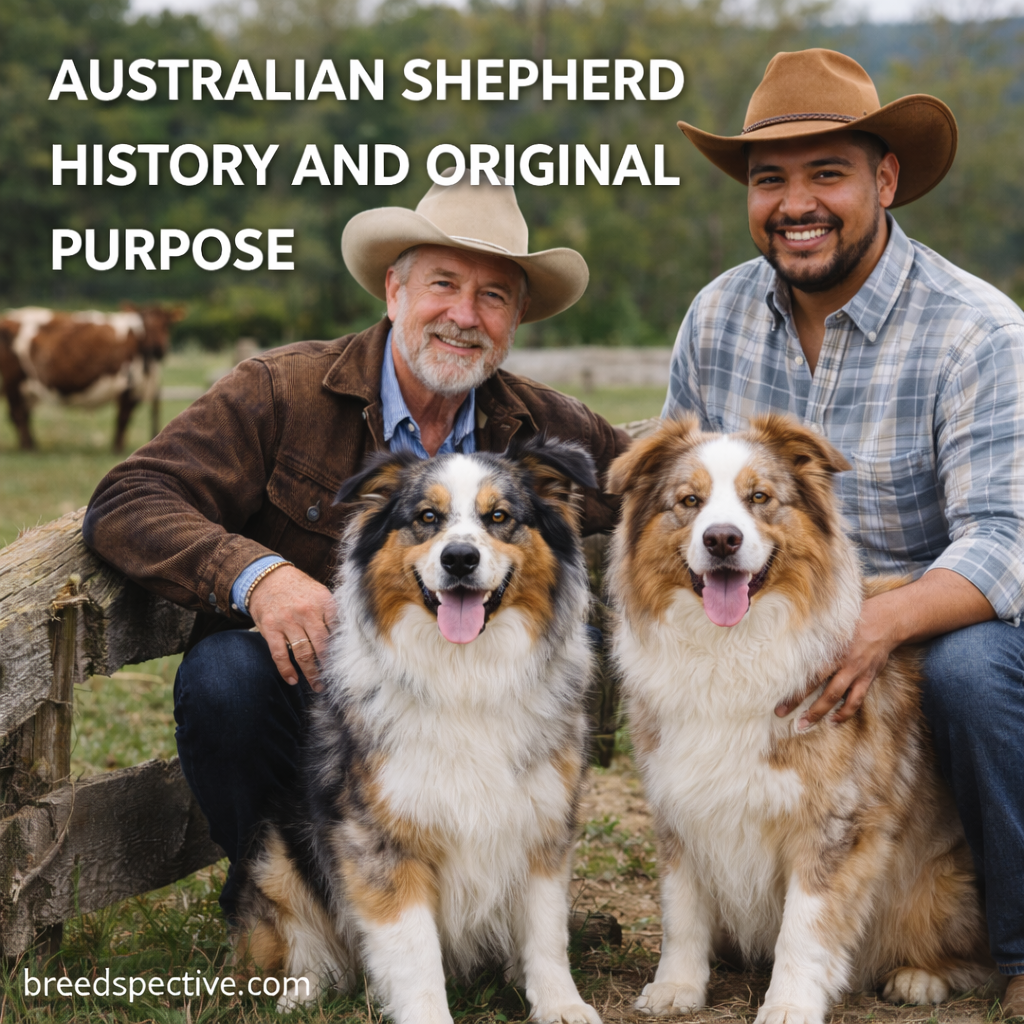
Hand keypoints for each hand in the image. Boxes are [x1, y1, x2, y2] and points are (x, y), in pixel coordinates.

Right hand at [247, 565, 336, 690]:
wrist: (267, 577)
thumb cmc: (298, 588)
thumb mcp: (319, 593)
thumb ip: (332, 613)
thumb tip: (347, 638)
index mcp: (324, 602)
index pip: (338, 630)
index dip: (344, 649)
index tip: (349, 664)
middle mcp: (307, 611)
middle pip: (322, 645)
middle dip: (329, 666)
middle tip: (335, 679)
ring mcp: (288, 620)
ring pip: (303, 653)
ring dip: (311, 673)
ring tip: (317, 685)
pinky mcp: (270, 628)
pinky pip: (279, 654)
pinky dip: (286, 670)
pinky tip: (293, 680)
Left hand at [775, 595, 897, 729]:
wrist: (885, 622)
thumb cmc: (854, 621)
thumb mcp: (832, 625)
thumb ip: (815, 635)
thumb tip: (788, 635)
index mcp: (828, 648)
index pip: (804, 668)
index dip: (790, 679)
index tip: (775, 689)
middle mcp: (840, 661)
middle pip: (816, 685)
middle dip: (798, 701)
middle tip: (781, 713)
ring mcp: (855, 671)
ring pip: (835, 696)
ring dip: (820, 712)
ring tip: (805, 724)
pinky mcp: (867, 678)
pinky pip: (856, 700)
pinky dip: (846, 712)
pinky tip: (835, 720)